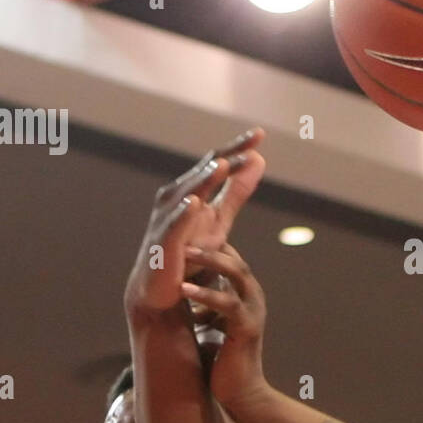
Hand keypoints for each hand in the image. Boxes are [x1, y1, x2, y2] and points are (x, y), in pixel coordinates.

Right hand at [123, 130, 266, 315]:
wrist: (163, 289)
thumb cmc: (191, 251)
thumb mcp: (219, 219)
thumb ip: (237, 191)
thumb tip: (259, 159)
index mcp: (192, 189)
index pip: (217, 163)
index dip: (237, 148)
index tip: (259, 133)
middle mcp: (177, 197)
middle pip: (204, 172)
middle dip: (226, 159)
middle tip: (249, 145)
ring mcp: (168, 218)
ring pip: (187, 193)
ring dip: (204, 179)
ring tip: (222, 165)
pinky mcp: (162, 242)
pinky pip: (173, 225)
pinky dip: (182, 213)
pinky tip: (193, 202)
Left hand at [180, 243, 269, 413]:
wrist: (240, 394)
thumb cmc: (222, 359)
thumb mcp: (211, 322)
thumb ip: (203, 303)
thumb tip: (179, 287)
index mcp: (242, 292)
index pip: (226, 255)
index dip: (204, 242)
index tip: (178, 231)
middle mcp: (251, 295)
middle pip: (233, 256)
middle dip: (208, 242)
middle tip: (182, 231)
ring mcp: (253, 309)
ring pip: (235, 272)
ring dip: (209, 260)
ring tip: (183, 252)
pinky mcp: (247, 327)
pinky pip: (227, 304)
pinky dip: (205, 294)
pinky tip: (183, 289)